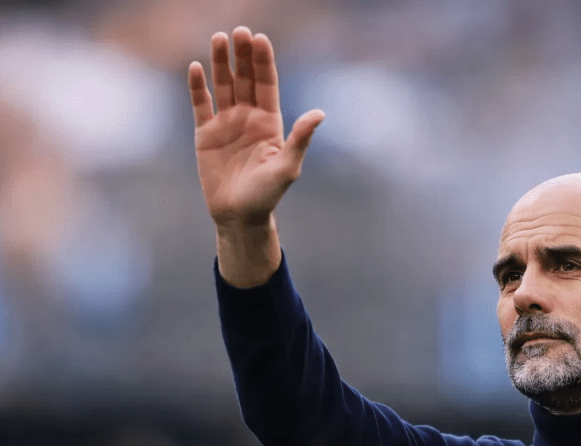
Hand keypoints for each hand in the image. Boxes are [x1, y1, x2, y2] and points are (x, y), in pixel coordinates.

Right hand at [189, 27, 323, 234]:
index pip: (266, 84)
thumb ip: (301, 139)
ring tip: (218, 38)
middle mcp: (248, 117)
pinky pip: (200, 104)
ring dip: (220, 63)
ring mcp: (226, 124)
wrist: (239, 216)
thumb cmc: (267, 195)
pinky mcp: (205, 134)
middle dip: (242, 55)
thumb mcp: (287, 167)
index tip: (260, 39)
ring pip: (223, 85)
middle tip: (239, 31)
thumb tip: (320, 113)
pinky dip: (197, 86)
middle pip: (245, 79)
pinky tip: (196, 66)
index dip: (264, 62)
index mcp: (270, 122)